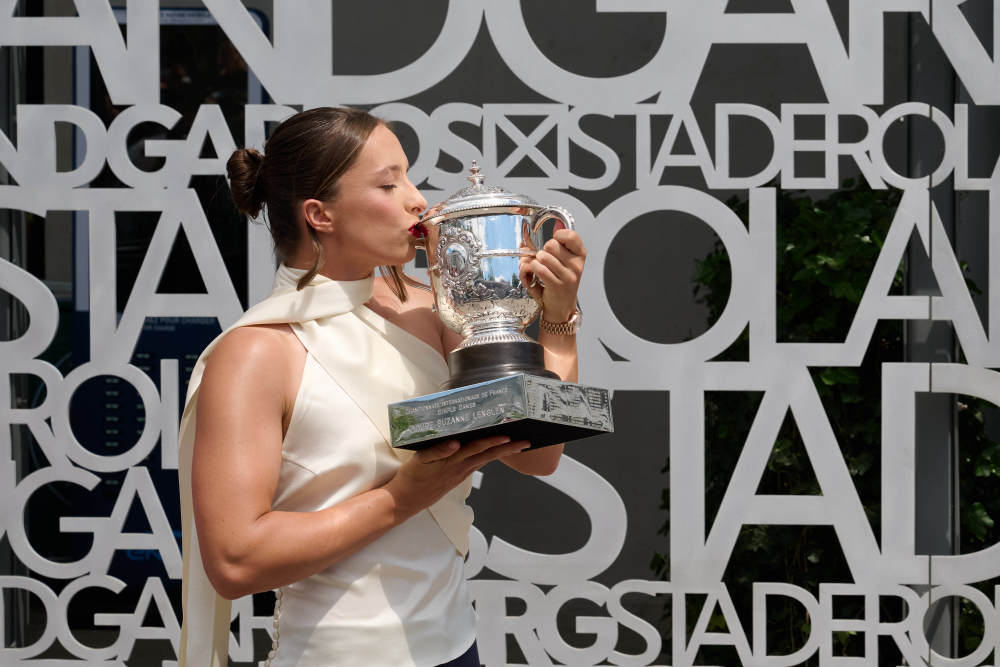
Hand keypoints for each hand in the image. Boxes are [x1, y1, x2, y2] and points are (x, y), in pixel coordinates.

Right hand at [384, 435, 529, 519]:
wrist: (406, 500)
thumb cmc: (412, 478)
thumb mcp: (420, 461)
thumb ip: (437, 451)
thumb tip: (455, 444)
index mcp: (453, 461)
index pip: (478, 448)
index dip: (494, 442)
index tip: (509, 436)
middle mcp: (461, 468)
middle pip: (488, 455)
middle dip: (508, 448)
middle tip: (525, 442)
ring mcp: (460, 473)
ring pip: (485, 460)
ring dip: (501, 453)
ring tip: (516, 446)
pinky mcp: (457, 477)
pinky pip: (477, 464)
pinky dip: (488, 457)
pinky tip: (494, 453)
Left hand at [519, 228, 586, 321]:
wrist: (560, 306)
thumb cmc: (559, 281)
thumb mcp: (562, 261)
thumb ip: (556, 244)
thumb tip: (551, 227)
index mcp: (580, 255)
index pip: (570, 236)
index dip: (558, 236)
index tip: (554, 244)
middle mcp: (577, 265)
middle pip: (551, 245)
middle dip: (542, 251)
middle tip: (543, 260)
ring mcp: (569, 276)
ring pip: (543, 256)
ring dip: (534, 261)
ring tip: (537, 268)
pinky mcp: (558, 285)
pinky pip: (539, 268)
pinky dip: (530, 269)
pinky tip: (533, 274)